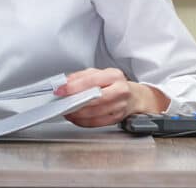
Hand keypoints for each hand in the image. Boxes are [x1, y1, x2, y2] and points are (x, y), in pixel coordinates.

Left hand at [55, 68, 169, 127]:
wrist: (134, 96)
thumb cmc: (115, 84)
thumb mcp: (99, 74)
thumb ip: (81, 77)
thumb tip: (65, 83)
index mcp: (114, 75)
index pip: (91, 81)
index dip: (73, 87)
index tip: (61, 91)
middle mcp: (120, 90)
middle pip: (94, 99)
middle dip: (75, 103)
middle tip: (62, 103)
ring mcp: (120, 106)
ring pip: (95, 113)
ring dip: (77, 114)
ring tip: (67, 111)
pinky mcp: (117, 119)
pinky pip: (97, 123)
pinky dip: (83, 122)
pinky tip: (76, 118)